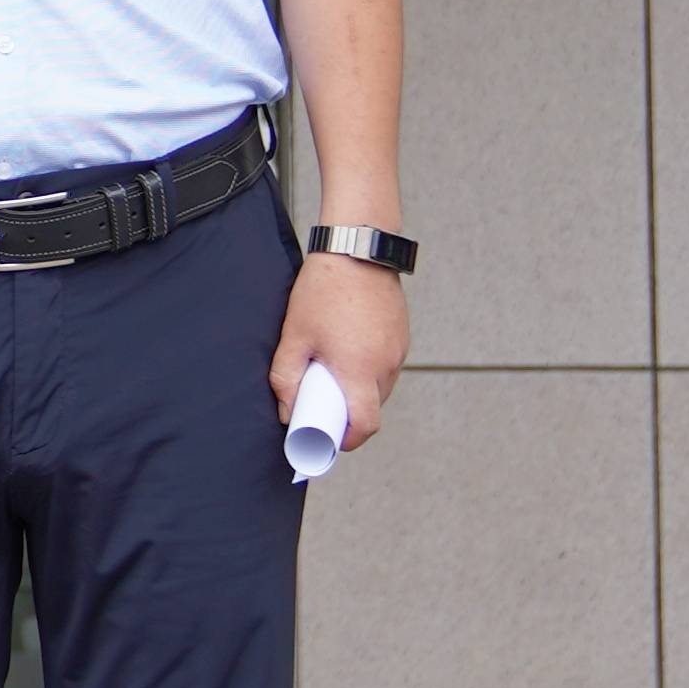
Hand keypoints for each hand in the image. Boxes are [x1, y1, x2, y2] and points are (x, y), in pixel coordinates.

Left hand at [271, 255, 403, 439]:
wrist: (356, 248)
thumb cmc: (324, 290)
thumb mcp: (295, 335)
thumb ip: (286, 378)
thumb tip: (287, 411)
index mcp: (360, 370)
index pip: (365, 425)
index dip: (348, 439)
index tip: (330, 437)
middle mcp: (386, 364)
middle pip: (372, 408)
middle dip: (348, 412)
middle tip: (321, 397)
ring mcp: (398, 349)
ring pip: (380, 387)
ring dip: (359, 389)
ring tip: (332, 368)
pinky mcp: (402, 336)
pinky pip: (387, 366)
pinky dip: (369, 369)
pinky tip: (348, 349)